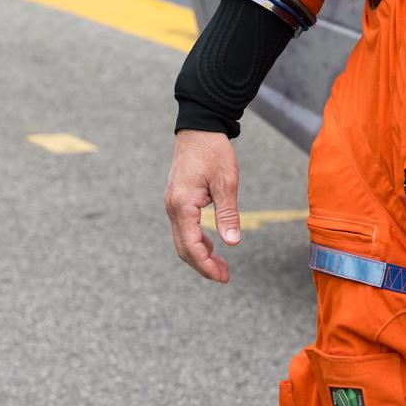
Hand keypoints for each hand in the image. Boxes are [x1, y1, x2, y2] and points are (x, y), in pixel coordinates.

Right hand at [165, 129, 241, 282]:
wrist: (199, 128)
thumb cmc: (213, 152)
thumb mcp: (226, 182)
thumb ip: (228, 213)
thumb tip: (233, 243)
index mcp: (182, 206)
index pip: (191, 246)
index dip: (206, 265)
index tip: (223, 277)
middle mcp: (172, 208)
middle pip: (184, 248)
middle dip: (203, 265)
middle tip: (225, 277)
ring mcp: (173, 205)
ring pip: (183, 239)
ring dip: (201, 255)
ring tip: (221, 266)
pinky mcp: (178, 200)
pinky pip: (184, 228)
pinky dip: (197, 241)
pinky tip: (213, 246)